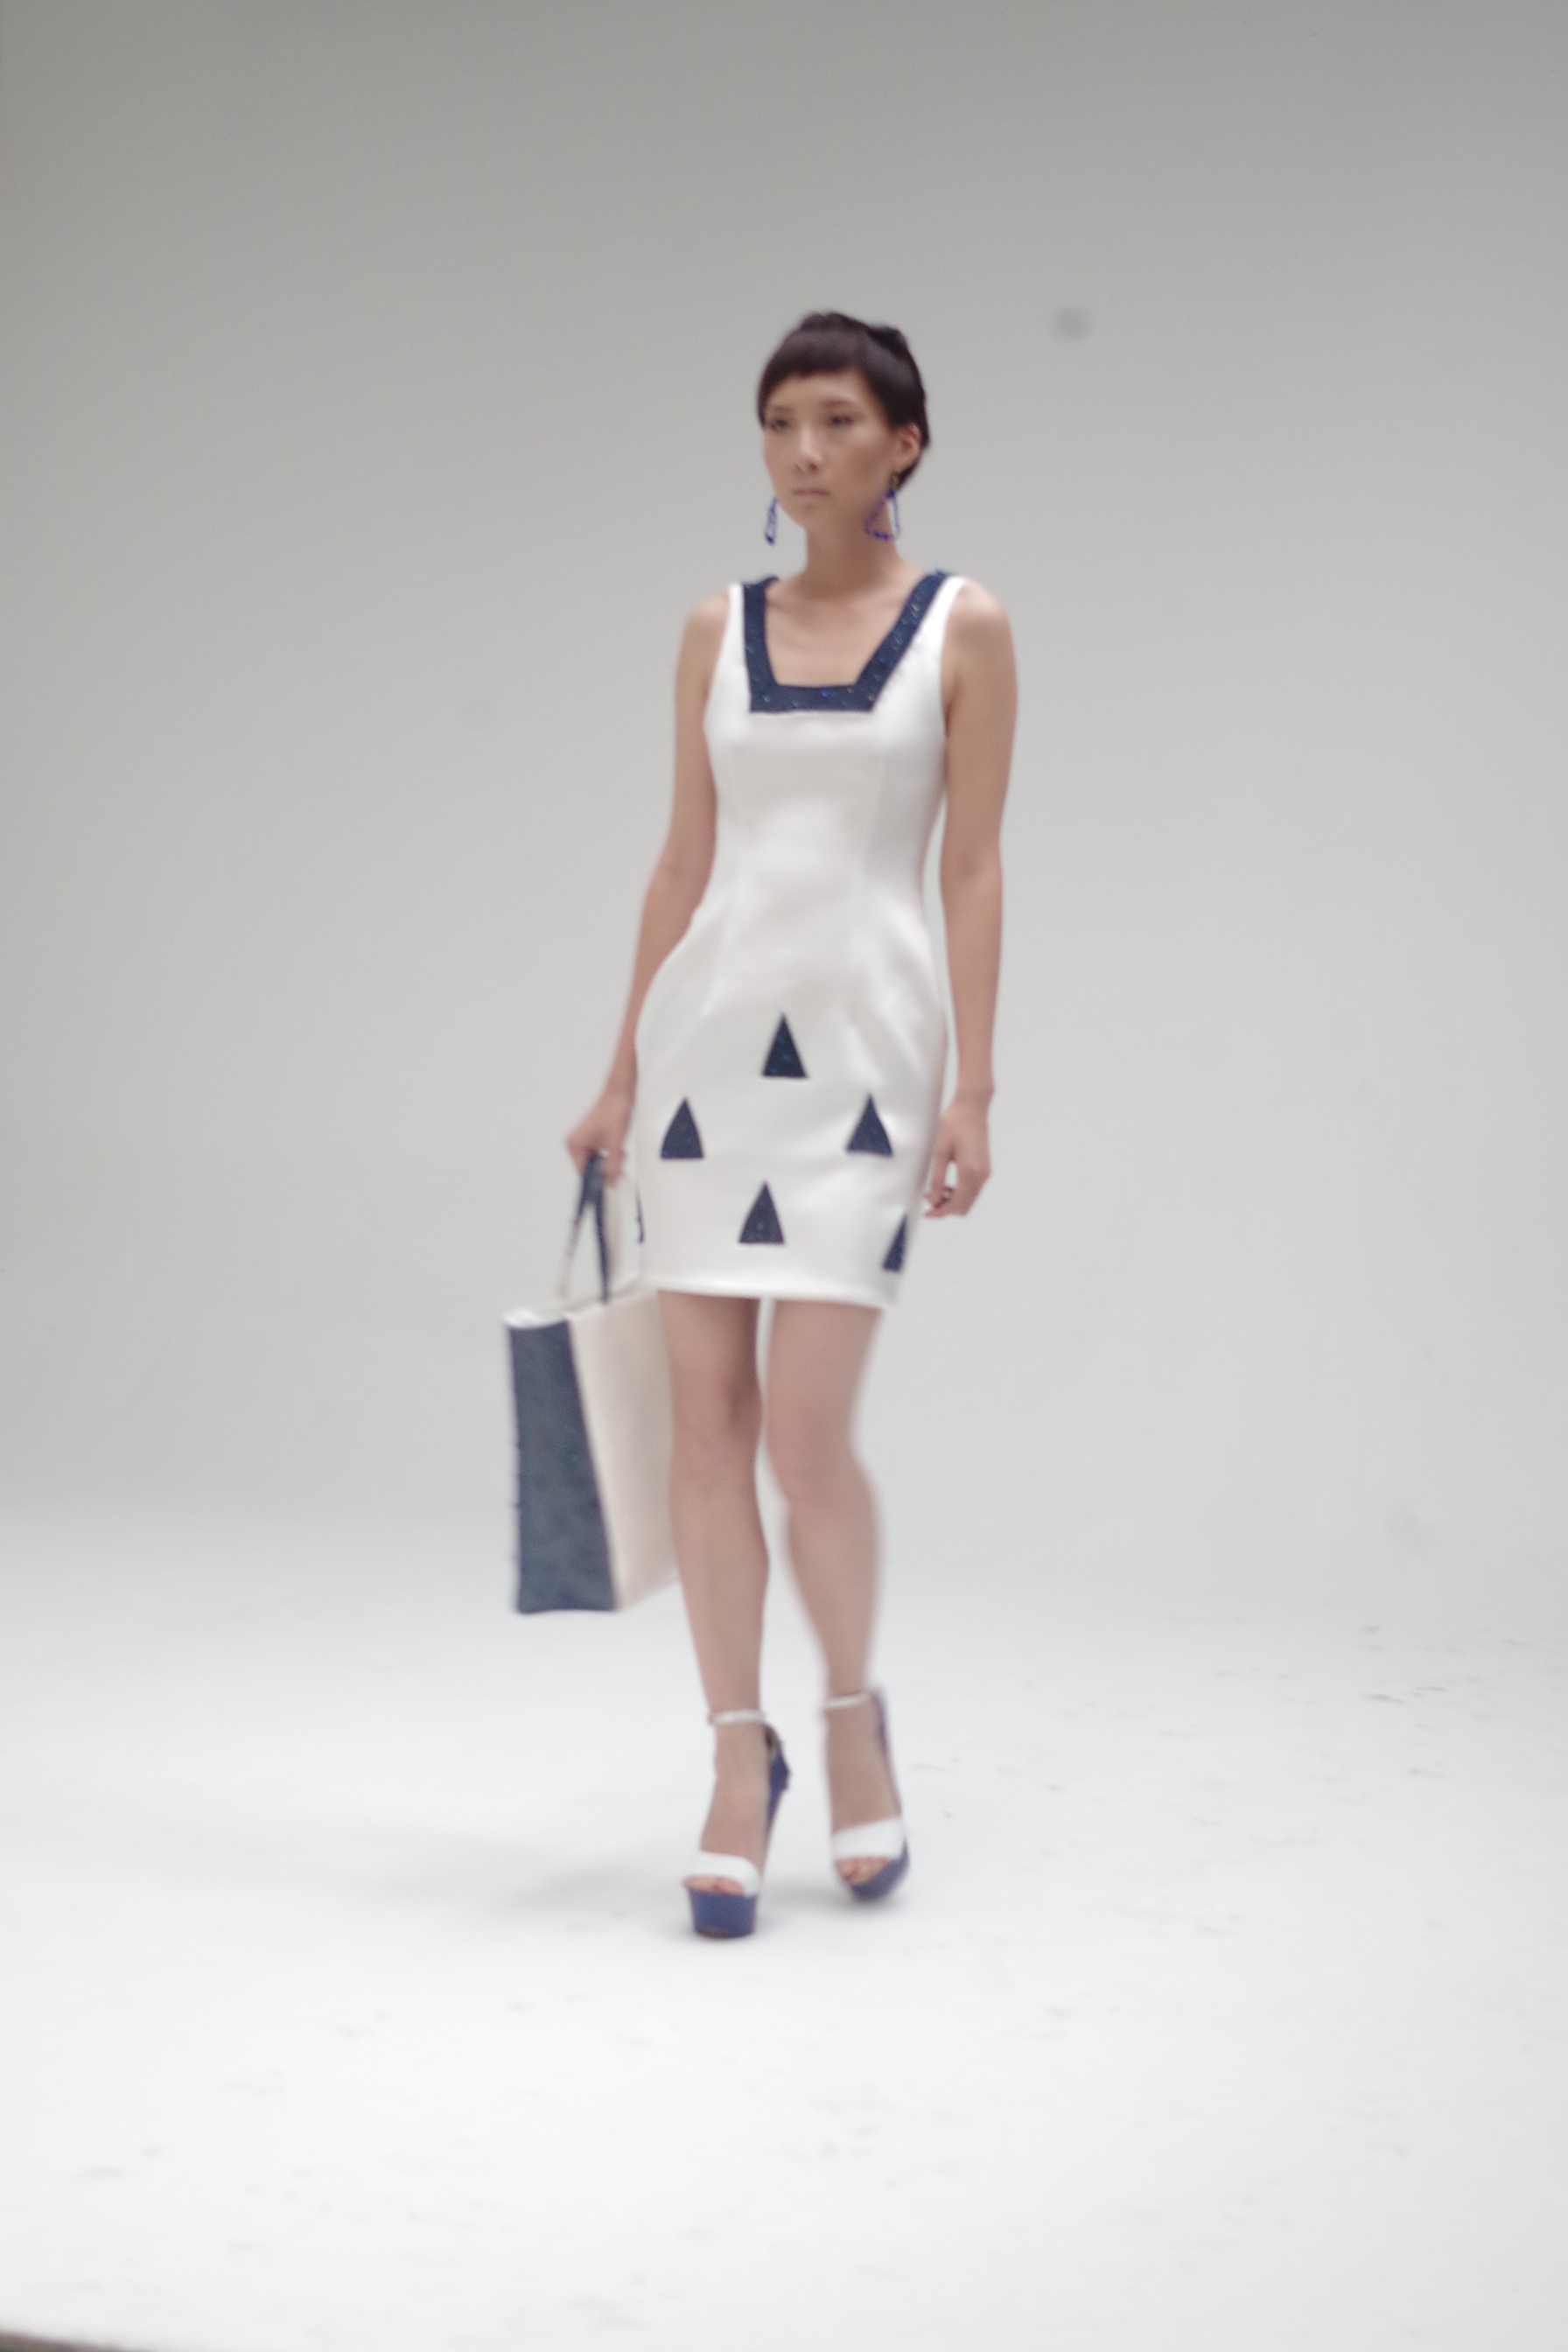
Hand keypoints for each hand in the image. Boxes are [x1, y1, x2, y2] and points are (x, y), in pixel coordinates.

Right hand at [566, 1085, 633, 1185]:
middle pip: (591, 1168)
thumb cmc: (613, 1111)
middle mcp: (576, 1143)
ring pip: (598, 1162)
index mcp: (574, 1145)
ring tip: (618, 1151)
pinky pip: (601, 1153)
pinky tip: (618, 1147)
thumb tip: (611, 1183)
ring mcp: (584, 1140)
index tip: (606, 1188)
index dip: (596, 1182)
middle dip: (606, 1169)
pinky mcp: (593, 1137)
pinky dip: (611, 1154)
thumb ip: (613, 1167)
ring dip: (610, 1161)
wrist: (620, 1093)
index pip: (583, 1174)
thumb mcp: (615, 1145)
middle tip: (617, 1167)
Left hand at [924, 1093, 990, 1216]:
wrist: (972, 1106)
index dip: (941, 1211)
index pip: (956, 1203)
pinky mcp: (984, 1168)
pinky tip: (947, 1185)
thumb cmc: (955, 1123)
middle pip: (964, 1206)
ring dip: (953, 1201)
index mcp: (971, 1172)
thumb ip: (938, 1178)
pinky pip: (973, 1189)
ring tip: (935, 1191)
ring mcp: (985, 1172)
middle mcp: (982, 1175)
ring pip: (969, 1199)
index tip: (927, 1213)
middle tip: (929, 1199)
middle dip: (946, 1208)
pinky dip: (960, 1193)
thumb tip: (934, 1199)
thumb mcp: (940, 1151)